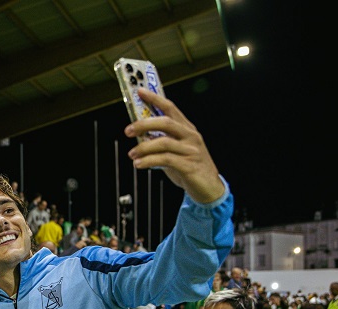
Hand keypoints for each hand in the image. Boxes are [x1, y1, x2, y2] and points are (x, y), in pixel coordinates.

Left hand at [125, 88, 222, 203]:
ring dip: (143, 147)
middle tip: (129, 130)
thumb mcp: (175, 151)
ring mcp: (191, 150)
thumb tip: (139, 136)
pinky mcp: (189, 165)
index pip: (170, 108)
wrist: (209, 188)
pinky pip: (165, 159)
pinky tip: (139, 164)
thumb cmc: (190, 168)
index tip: (139, 92)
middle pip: (165, 122)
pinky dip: (149, 161)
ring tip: (132, 154)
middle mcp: (190, 136)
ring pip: (164, 142)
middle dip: (144, 124)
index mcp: (187, 129)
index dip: (155, 98)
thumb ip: (160, 142)